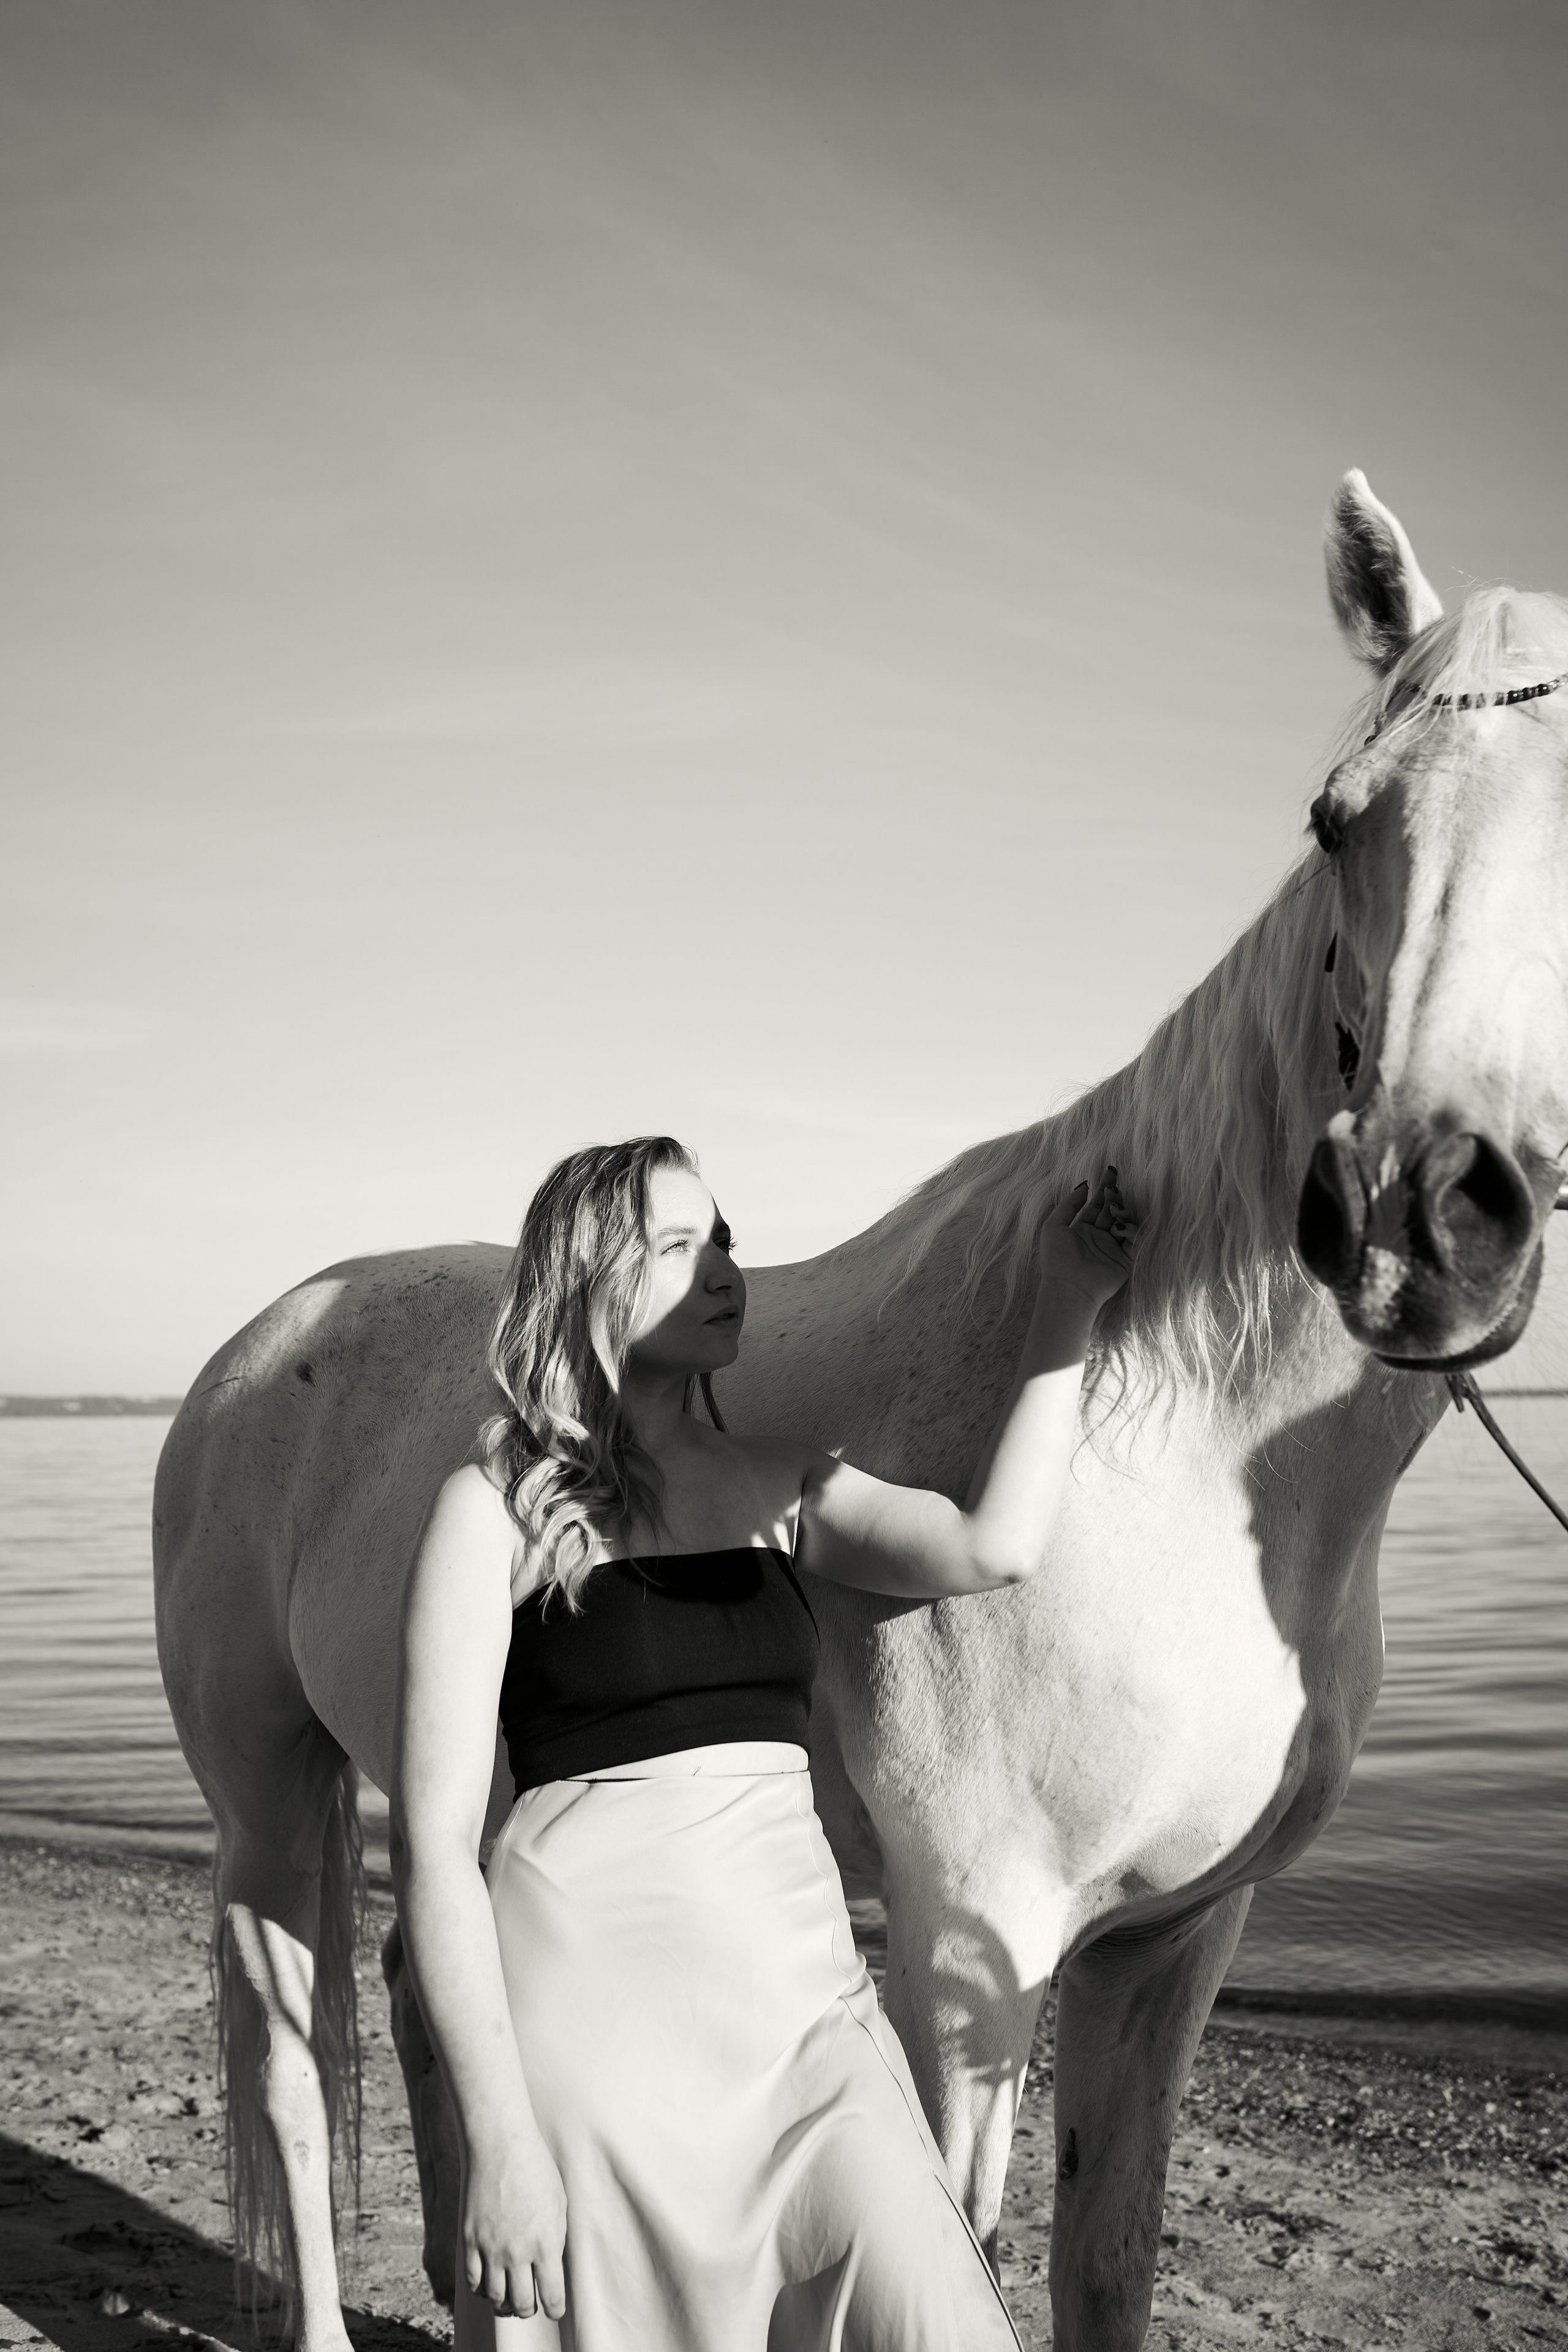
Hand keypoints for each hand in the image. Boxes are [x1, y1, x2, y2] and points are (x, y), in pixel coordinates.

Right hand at [462, 2127, 567, 2323]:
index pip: (552, 2296)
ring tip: (510, 2295)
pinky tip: (489, 2281)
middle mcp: (518, 2252)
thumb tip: (550, 2266)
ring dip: (504, 2303)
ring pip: (496, 2298)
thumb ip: (555, 2240)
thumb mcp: (558, 2203)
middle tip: (530, 2302)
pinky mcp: (470, 2240)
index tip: (554, 2309)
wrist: (500, 2145)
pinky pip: (474, 2281)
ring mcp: (491, 2248)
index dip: (554, 2309)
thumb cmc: (536, 2168)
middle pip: (521, 2305)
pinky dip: (482, 2288)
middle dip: (528, 2309)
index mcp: (546, 2243)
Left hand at [1036, 1165, 1138, 1312]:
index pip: (1097, 1205)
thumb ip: (1069, 1203)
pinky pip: (1135, 1241)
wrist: (1068, 1287)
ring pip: (1126, 1223)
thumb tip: (1085, 1185)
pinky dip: (1131, 1230)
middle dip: (1115, 1197)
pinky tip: (1118, 1228)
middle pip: (1113, 1211)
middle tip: (1113, 1189)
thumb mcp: (1054, 1225)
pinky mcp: (1125, 1262)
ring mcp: (1113, 1250)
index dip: (1104, 1188)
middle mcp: (1099, 1238)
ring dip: (1122, 1212)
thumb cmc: (1056, 1258)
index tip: (1111, 1171)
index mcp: (1082, 1230)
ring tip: (1114, 1209)